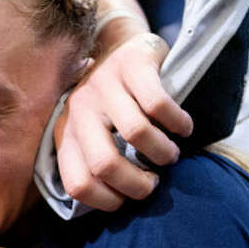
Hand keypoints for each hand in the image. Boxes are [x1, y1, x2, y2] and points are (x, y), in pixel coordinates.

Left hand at [55, 31, 189, 208]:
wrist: (117, 43)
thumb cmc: (109, 102)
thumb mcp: (90, 132)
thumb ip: (93, 161)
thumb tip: (117, 205)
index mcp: (65, 133)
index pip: (77, 184)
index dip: (107, 201)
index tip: (127, 200)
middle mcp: (80, 109)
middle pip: (105, 163)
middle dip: (136, 184)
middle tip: (154, 182)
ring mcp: (104, 84)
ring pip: (136, 134)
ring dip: (162, 153)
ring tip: (170, 154)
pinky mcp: (132, 64)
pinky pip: (159, 105)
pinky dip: (178, 124)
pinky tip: (183, 128)